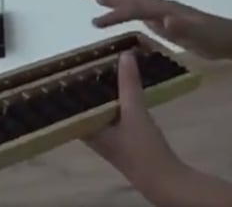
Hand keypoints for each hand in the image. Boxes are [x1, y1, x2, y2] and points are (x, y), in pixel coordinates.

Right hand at [73, 0, 231, 59]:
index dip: (114, 12)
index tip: (94, 21)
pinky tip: (113, 14)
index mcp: (165, 9)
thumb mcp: (201, 36)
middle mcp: (160, 5)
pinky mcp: (164, 18)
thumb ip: (183, 28)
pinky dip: (120, 7)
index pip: (134, 6)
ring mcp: (162, 10)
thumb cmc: (216, 39)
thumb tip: (165, 18)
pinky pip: (136, 7)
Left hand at [83, 51, 188, 190]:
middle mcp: (94, 132)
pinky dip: (120, 97)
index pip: (70, 104)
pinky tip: (129, 85)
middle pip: (88, 103)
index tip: (72, 63)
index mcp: (87, 129)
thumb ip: (129, 83)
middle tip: (96, 57)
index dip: (70, 85)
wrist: (162, 176)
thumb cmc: (140, 147)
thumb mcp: (134, 111)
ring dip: (107, 89)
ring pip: (103, 106)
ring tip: (111, 65)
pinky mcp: (124, 135)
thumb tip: (124, 54)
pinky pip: (116, 110)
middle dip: (92, 83)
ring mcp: (109, 135)